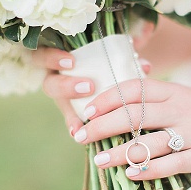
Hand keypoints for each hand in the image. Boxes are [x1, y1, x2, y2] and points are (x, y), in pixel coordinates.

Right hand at [34, 46, 151, 136]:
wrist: (108, 78)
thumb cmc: (109, 60)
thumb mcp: (115, 55)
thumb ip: (126, 56)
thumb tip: (145, 65)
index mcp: (61, 60)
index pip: (45, 56)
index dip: (53, 58)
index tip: (71, 61)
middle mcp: (58, 79)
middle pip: (50, 84)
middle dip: (66, 86)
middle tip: (88, 87)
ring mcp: (63, 98)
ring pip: (60, 105)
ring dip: (70, 113)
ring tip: (81, 123)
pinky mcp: (71, 113)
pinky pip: (70, 122)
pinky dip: (75, 127)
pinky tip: (79, 134)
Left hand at [72, 78, 190, 178]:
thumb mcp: (188, 98)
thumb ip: (159, 101)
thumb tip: (117, 108)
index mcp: (176, 92)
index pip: (134, 89)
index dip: (107, 98)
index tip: (87, 110)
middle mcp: (182, 109)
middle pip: (134, 114)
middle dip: (102, 125)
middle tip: (81, 136)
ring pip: (148, 142)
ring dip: (119, 152)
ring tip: (99, 161)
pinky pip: (170, 164)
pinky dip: (148, 169)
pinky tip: (131, 173)